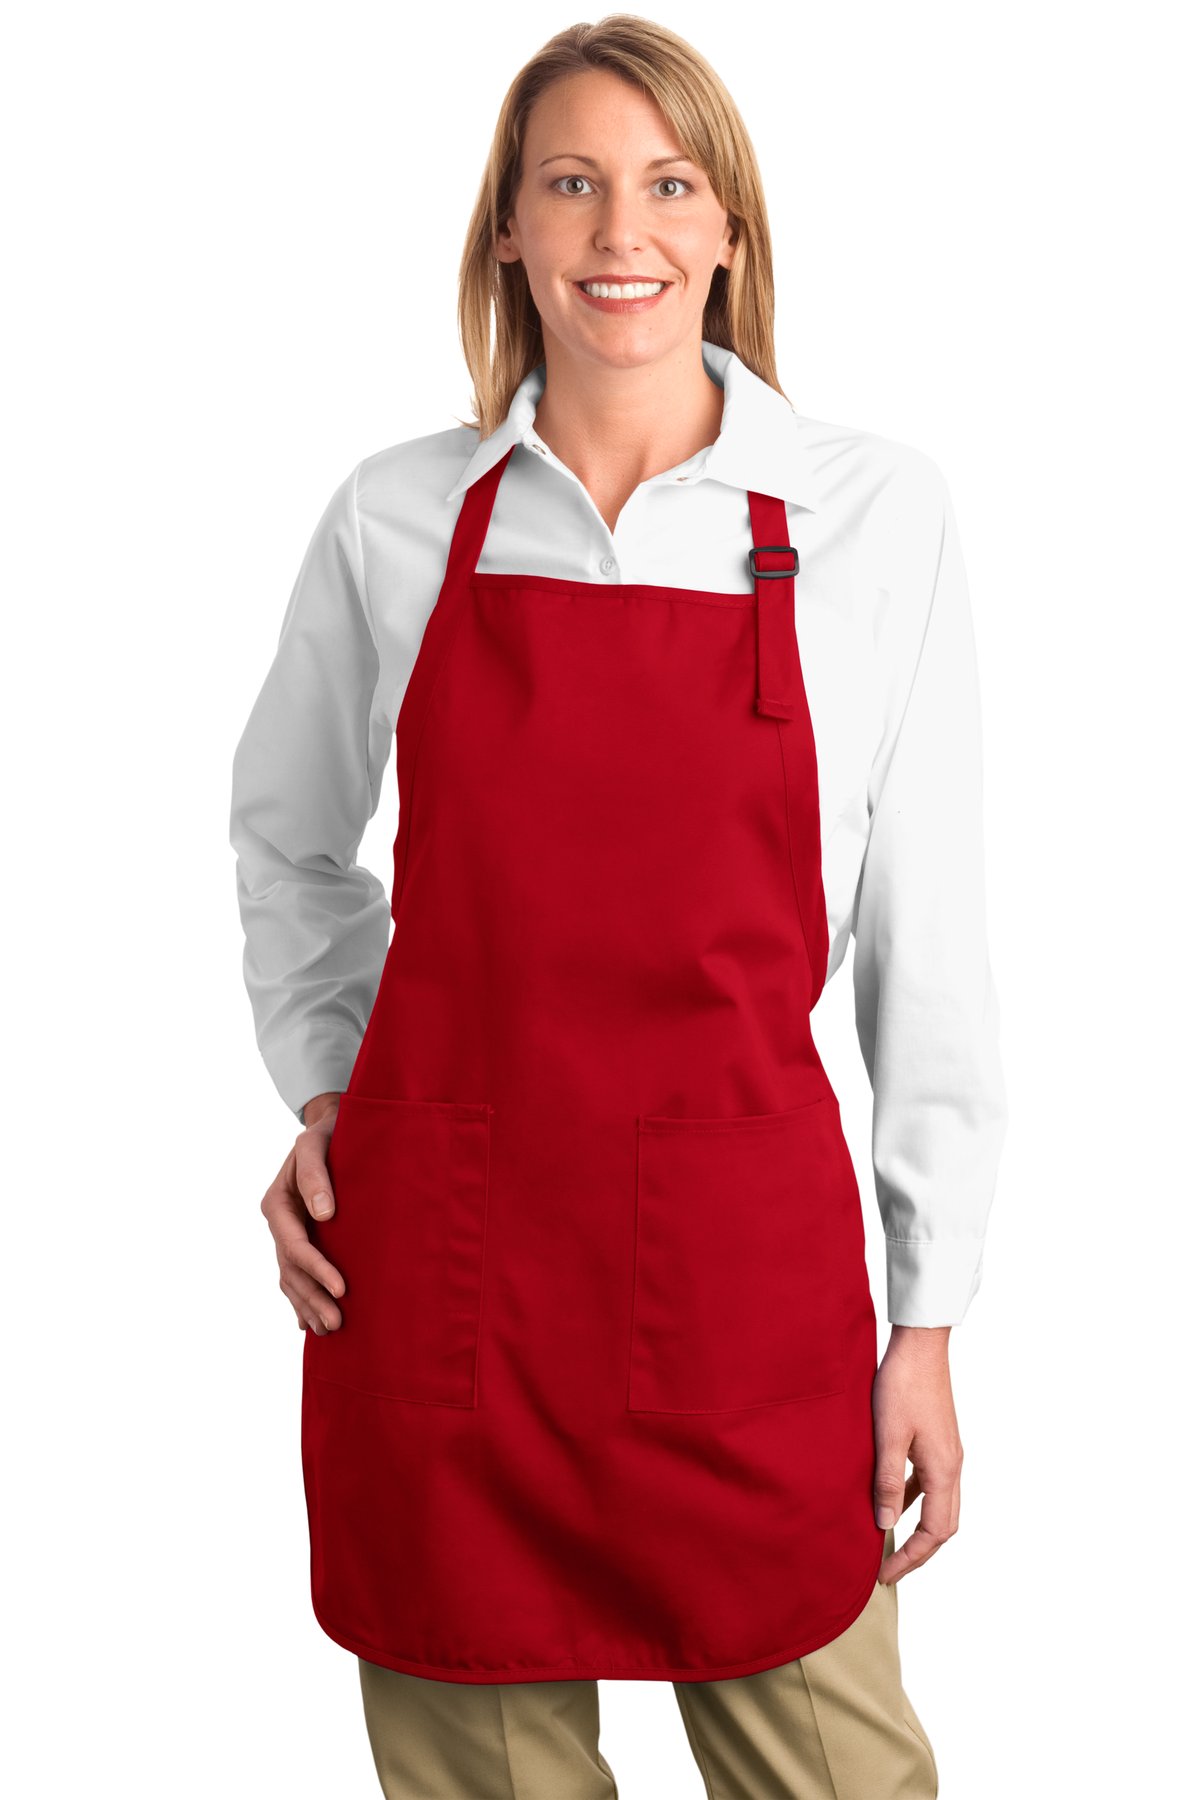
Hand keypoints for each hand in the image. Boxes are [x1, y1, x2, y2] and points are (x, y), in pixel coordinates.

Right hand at [260, 1091, 346, 1335]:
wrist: (328, 1128)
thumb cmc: (327, 1133)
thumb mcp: (317, 1144)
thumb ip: (316, 1175)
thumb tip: (323, 1214)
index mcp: (277, 1204)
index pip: (296, 1246)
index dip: (317, 1269)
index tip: (342, 1289)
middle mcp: (278, 1223)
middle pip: (291, 1270)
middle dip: (313, 1298)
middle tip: (337, 1324)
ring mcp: (286, 1233)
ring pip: (291, 1278)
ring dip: (307, 1305)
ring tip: (328, 1331)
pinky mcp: (299, 1238)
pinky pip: (295, 1274)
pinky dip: (301, 1299)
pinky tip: (308, 1323)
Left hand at [872, 1325, 962, 1583]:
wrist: (920, 1345)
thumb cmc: (902, 1385)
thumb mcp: (888, 1435)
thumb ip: (886, 1481)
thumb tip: (884, 1525)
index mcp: (944, 1470)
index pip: (934, 1532)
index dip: (911, 1558)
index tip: (885, 1574)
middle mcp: (952, 1466)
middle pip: (944, 1526)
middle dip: (919, 1552)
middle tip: (889, 1568)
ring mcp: (948, 1453)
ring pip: (940, 1506)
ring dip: (919, 1529)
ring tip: (890, 1543)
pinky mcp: (939, 1441)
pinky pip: (931, 1484)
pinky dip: (914, 1501)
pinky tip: (892, 1501)